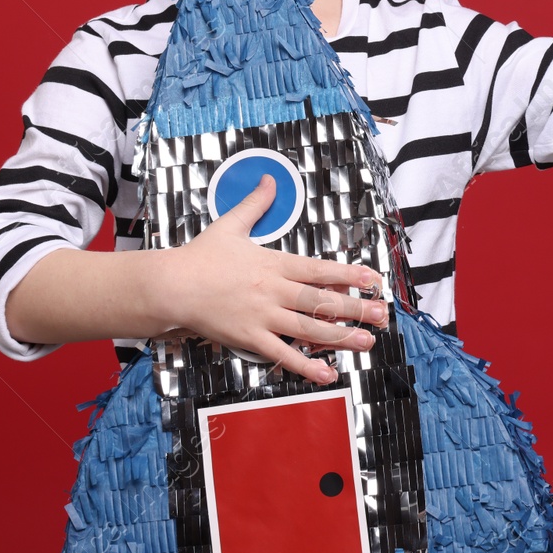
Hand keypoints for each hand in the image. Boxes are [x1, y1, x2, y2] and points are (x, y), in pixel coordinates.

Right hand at [155, 173, 389, 384]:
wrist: (171, 285)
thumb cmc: (200, 257)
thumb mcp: (231, 224)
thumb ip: (255, 203)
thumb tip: (269, 179)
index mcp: (274, 264)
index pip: (320, 269)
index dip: (349, 275)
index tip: (373, 279)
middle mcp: (274, 291)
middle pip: (322, 301)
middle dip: (356, 308)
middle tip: (382, 314)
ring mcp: (263, 316)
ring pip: (309, 329)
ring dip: (341, 336)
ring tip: (367, 342)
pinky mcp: (249, 338)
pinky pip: (282, 355)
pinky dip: (306, 366)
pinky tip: (327, 373)